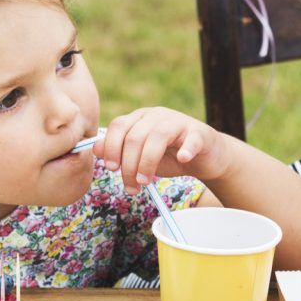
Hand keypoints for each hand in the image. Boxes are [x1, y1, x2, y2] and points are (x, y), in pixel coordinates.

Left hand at [93, 107, 228, 193]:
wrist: (204, 158)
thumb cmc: (169, 157)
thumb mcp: (140, 157)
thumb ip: (119, 152)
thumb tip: (96, 149)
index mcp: (140, 118)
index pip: (119, 125)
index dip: (112, 147)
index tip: (112, 169)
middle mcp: (157, 115)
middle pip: (136, 135)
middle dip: (129, 164)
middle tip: (131, 186)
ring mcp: (179, 122)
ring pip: (158, 136)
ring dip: (148, 162)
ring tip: (146, 182)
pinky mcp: (199, 133)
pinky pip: (191, 138)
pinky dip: (186, 148)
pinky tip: (183, 159)